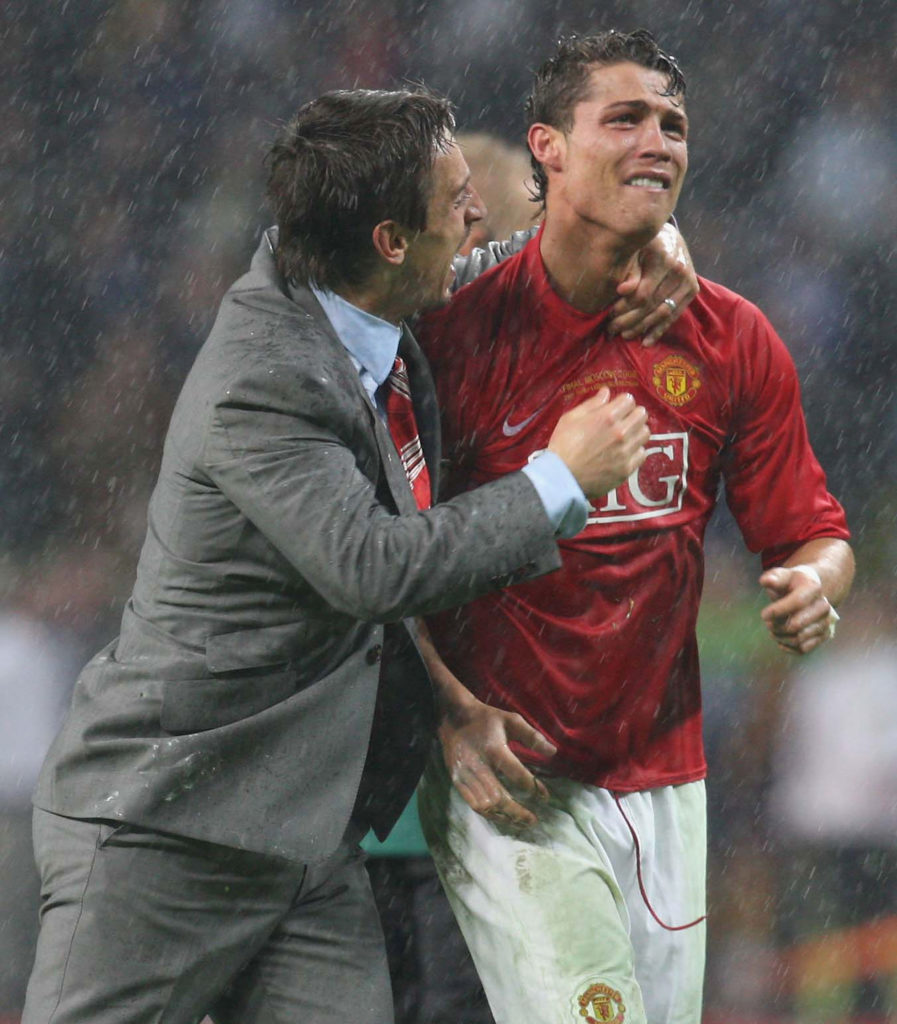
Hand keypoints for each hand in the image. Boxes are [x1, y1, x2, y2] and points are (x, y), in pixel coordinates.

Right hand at [438, 695, 556, 828]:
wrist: (453, 717)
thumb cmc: (486, 719)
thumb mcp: (511, 720)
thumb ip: (532, 736)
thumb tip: (553, 752)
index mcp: (494, 749)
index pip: (516, 774)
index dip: (533, 788)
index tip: (545, 797)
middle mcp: (477, 765)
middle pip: (498, 797)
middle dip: (517, 812)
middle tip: (533, 820)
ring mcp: (464, 775)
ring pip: (485, 805)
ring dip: (504, 817)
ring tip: (520, 823)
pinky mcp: (456, 781)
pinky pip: (473, 804)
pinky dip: (489, 814)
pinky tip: (502, 817)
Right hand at [548, 387, 649, 498]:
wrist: (561, 477)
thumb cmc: (562, 446)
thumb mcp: (570, 418)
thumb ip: (591, 404)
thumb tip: (606, 393)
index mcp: (607, 417)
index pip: (629, 400)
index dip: (622, 402)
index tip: (618, 408)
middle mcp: (620, 432)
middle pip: (642, 414)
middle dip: (633, 414)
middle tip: (624, 420)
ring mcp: (625, 451)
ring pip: (645, 433)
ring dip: (637, 432)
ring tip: (626, 436)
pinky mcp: (627, 468)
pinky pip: (642, 454)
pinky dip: (636, 451)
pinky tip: (625, 452)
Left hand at [608, 222, 698, 345]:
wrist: (670, 238)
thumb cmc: (645, 245)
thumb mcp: (634, 252)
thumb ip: (630, 272)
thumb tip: (622, 291)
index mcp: (663, 258)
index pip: (644, 292)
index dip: (625, 306)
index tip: (609, 314)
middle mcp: (679, 270)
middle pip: (652, 305)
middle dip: (630, 320)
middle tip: (611, 329)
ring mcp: (688, 282)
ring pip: (663, 313)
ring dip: (642, 328)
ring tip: (624, 336)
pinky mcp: (692, 291)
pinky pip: (675, 315)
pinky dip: (659, 330)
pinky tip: (646, 342)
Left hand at [759, 565, 836, 654]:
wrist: (810, 593)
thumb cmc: (792, 584)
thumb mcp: (782, 576)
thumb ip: (773, 577)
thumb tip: (767, 581)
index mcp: (813, 588)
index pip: (797, 602)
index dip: (778, 611)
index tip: (764, 615)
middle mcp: (824, 606)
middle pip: (796, 625)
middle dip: (777, 626)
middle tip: (768, 623)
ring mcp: (826, 622)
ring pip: (799, 640)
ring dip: (781, 637)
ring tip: (773, 630)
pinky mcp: (825, 636)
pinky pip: (804, 649)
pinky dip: (788, 647)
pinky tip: (780, 639)